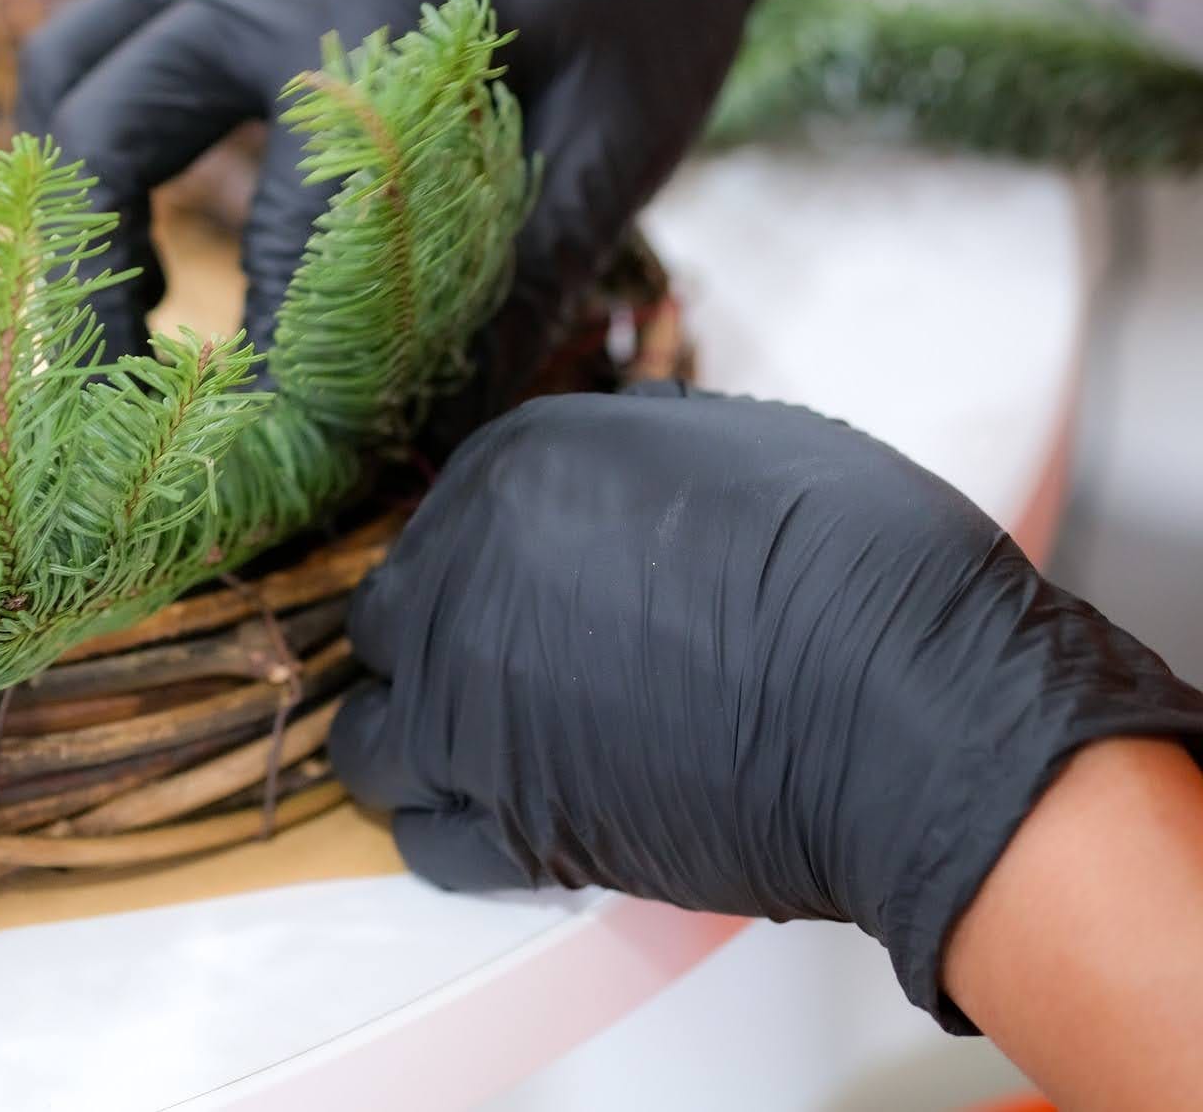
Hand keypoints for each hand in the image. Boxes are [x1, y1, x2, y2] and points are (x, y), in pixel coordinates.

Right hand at [15, 0, 819, 441]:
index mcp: (373, 14)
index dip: (285, 362)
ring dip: (69, 194)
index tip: (295, 459)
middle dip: (93, 285)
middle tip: (127, 398)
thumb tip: (441, 432)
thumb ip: (528, 276)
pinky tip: (145, 210)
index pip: (287, 229)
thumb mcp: (624, 129)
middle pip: (109, 134)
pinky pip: (101, 36)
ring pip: (72, 67)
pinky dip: (88, 128)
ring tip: (124, 304)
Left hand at [330, 381, 1202, 1030]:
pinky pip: (424, 839)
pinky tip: (500, 815)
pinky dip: (449, 830)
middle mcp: (461, 584)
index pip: (440, 523)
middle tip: (491, 668)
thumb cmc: (857, 569)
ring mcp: (469, 710)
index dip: (474, 564)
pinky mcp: (511, 824)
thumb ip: (628, 461)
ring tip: (478, 749)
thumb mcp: (735, 444)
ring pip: (371, 740)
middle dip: (427, 644)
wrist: (911, 711)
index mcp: (513, 473)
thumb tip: (605, 482)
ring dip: (411, 743)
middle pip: (387, 624)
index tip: (507, 593)